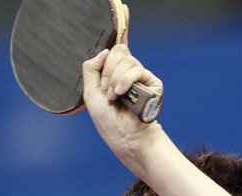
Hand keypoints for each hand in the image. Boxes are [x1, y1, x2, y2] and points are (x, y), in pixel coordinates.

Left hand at [81, 14, 163, 171]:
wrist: (125, 136)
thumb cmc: (108, 120)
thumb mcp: (89, 93)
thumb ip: (91, 68)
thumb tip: (105, 50)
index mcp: (113, 73)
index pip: (117, 46)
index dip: (122, 25)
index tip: (124, 7)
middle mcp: (129, 71)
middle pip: (117, 51)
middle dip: (107, 70)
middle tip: (107, 90)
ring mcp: (141, 76)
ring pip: (124, 60)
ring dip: (114, 79)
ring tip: (114, 97)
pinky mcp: (152, 82)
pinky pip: (135, 70)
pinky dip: (124, 82)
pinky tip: (122, 95)